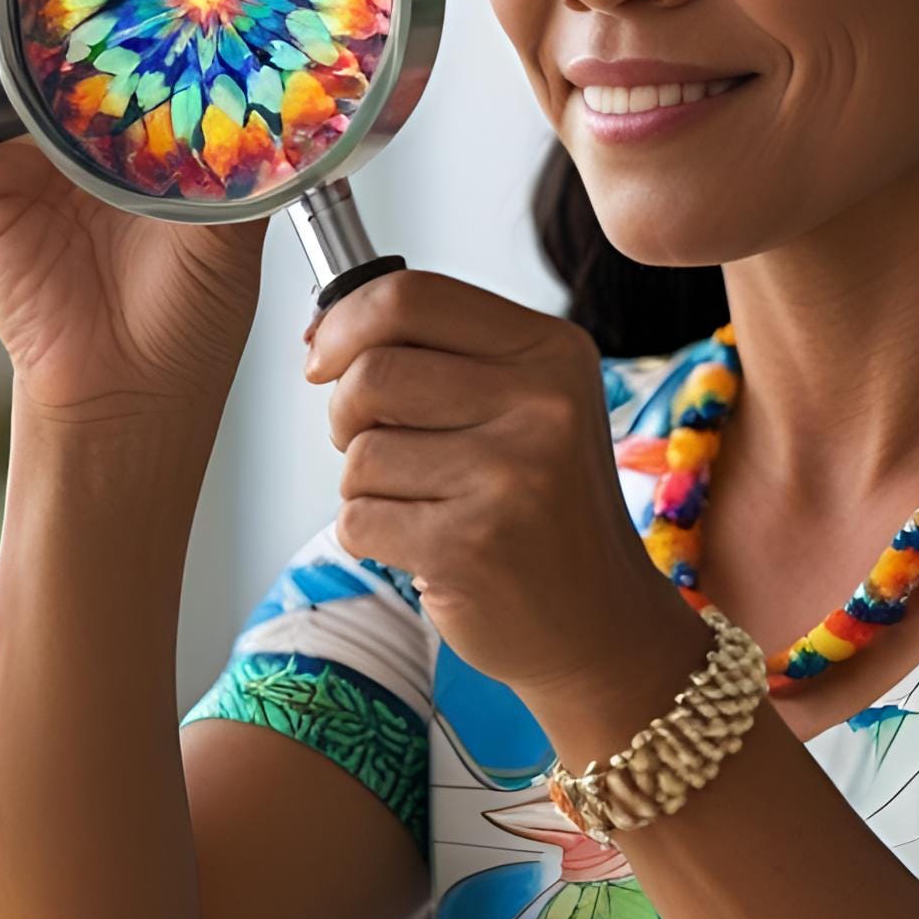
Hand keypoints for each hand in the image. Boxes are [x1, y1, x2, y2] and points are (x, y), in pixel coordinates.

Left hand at [303, 268, 693, 704]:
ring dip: (366, 484)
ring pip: (359, 453)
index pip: (411, 296)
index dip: (344, 322)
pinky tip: (426, 547)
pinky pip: (358, 518)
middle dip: (347, 414)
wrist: (598, 622)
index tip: (324, 355)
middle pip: (372, 373)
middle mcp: (542, 405)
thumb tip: (320, 330)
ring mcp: (510, 477)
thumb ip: (440, 354)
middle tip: (380, 445)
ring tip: (424, 505)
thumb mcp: (525, 404)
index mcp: (552, 351)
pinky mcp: (470, 546)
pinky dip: (371, 536)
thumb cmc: (541, 506)